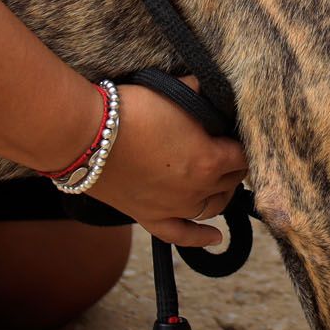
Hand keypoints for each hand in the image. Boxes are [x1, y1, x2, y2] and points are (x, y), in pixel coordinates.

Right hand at [86, 77, 248, 246]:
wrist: (85, 135)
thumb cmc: (132, 110)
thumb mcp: (176, 92)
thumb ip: (202, 93)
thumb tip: (215, 91)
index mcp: (210, 159)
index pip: (243, 155)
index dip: (240, 143)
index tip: (232, 134)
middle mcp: (198, 189)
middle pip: (231, 182)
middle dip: (232, 166)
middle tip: (224, 150)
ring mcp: (174, 208)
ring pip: (213, 207)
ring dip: (221, 194)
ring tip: (220, 182)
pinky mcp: (149, 218)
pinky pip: (181, 236)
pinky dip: (201, 238)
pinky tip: (216, 238)